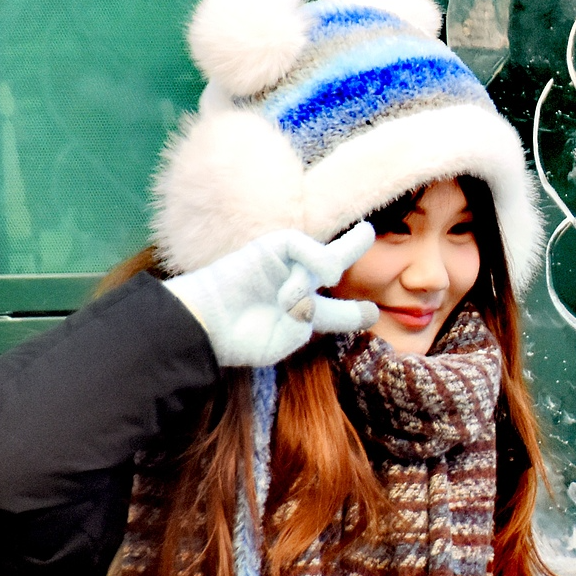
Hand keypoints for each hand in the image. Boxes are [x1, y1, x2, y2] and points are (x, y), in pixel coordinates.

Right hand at [163, 225, 379, 366]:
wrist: (205, 325)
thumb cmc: (237, 339)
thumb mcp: (281, 342)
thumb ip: (307, 326)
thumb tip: (314, 304)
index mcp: (298, 314)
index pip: (333, 310)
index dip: (353, 313)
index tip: (371, 312)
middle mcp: (294, 286)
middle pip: (330, 262)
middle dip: (351, 247)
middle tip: (367, 232)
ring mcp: (282, 266)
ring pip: (323, 260)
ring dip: (313, 283)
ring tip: (294, 302)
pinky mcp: (269, 248)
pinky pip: (302, 244)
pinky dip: (314, 258)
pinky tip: (316, 278)